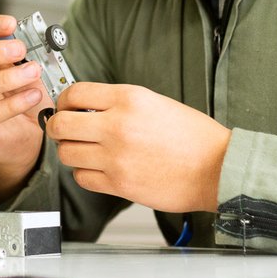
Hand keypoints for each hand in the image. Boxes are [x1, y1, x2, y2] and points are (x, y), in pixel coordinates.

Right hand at [0, 15, 50, 202]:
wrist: (22, 140)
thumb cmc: (20, 103)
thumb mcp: (24, 75)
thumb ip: (24, 60)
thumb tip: (35, 43)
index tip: (10, 23)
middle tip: (19, 49)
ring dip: (6, 78)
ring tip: (32, 73)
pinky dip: (13, 104)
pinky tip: (32, 97)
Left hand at [47, 82, 231, 211]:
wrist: (220, 169)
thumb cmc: (194, 137)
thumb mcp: (155, 102)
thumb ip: (118, 103)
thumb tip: (86, 107)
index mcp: (128, 99)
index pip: (74, 94)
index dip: (63, 101)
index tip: (64, 107)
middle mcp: (117, 126)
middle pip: (60, 124)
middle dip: (56, 127)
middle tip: (63, 130)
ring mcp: (116, 156)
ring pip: (66, 153)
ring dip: (70, 151)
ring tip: (84, 151)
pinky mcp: (119, 183)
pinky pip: (82, 178)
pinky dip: (85, 174)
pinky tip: (98, 169)